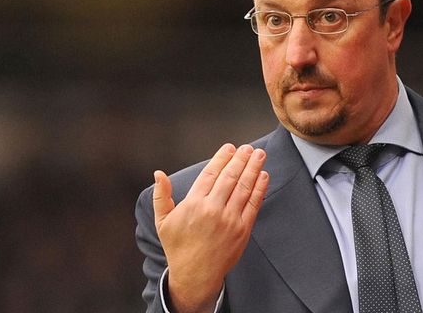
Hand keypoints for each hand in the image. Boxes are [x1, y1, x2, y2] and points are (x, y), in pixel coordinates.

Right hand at [152, 143, 268, 312]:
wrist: (195, 275)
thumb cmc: (178, 247)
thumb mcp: (163, 222)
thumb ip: (161, 196)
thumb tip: (158, 173)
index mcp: (194, 204)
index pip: (211, 173)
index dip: (222, 158)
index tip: (230, 147)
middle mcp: (213, 209)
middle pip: (230, 177)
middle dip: (241, 159)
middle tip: (248, 147)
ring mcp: (229, 219)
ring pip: (244, 187)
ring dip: (253, 168)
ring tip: (260, 155)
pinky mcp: (242, 230)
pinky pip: (253, 204)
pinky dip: (259, 188)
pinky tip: (263, 176)